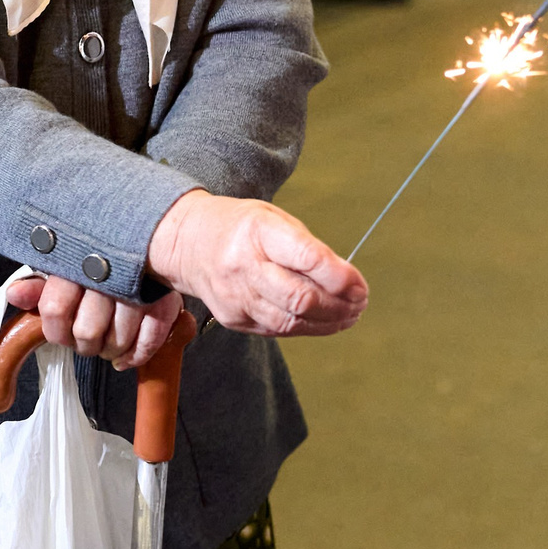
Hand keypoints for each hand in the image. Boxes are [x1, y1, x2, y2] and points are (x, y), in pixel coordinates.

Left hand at [3, 274, 185, 370]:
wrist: (157, 236)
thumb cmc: (102, 256)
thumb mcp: (66, 265)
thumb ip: (39, 284)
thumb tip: (14, 295)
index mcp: (75, 262)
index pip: (54, 310)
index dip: (56, 330)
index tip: (63, 330)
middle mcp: (106, 276)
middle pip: (86, 333)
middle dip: (85, 344)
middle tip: (88, 338)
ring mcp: (138, 290)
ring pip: (116, 342)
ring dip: (111, 350)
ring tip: (109, 341)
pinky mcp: (165, 302)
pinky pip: (148, 343)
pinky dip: (136, 356)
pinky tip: (126, 356)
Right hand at [144, 189, 366, 337]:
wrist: (187, 243)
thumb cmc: (239, 227)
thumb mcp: (274, 218)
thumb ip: (308, 248)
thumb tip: (346, 282)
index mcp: (257, 230)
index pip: (306, 258)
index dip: (340, 277)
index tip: (360, 285)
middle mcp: (243, 265)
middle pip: (300, 298)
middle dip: (339, 306)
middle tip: (359, 303)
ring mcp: (235, 296)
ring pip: (291, 321)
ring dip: (328, 323)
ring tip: (349, 316)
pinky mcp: (233, 318)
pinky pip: (278, 330)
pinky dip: (306, 327)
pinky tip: (324, 322)